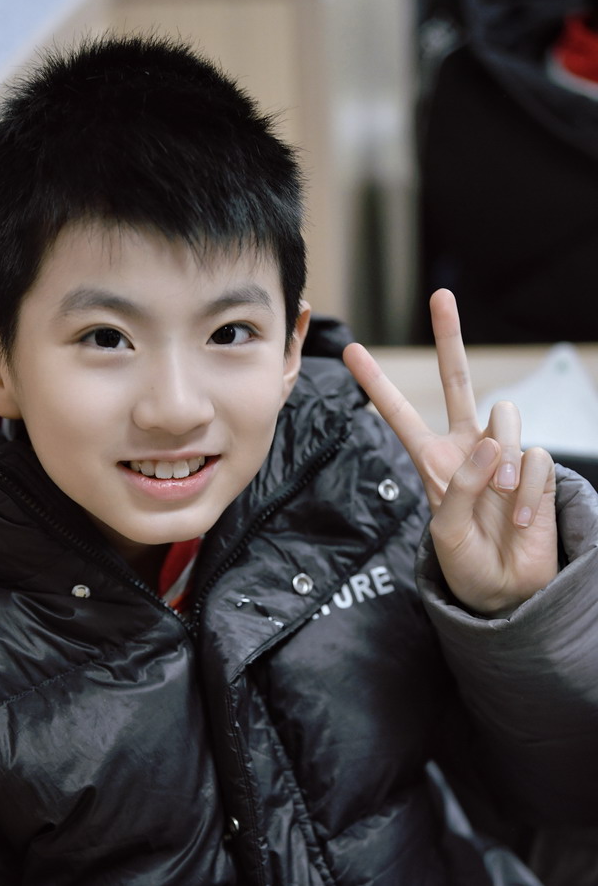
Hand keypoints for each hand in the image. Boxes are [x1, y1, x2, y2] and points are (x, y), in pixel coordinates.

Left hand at [342, 289, 557, 615]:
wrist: (508, 590)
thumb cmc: (468, 563)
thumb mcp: (446, 532)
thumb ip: (460, 486)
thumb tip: (491, 440)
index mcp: (432, 461)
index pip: (400, 415)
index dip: (377, 384)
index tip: (351, 350)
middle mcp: (467, 448)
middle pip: (457, 382)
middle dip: (450, 338)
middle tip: (441, 296)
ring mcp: (503, 455)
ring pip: (505, 418)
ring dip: (503, 462)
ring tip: (501, 502)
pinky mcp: (534, 468)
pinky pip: (534, 458)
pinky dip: (528, 492)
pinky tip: (520, 520)